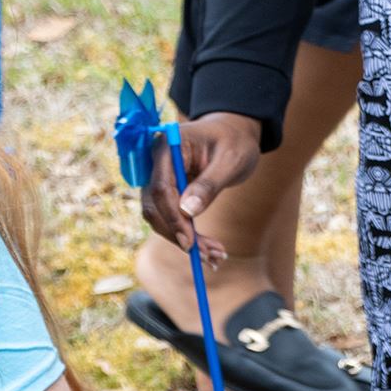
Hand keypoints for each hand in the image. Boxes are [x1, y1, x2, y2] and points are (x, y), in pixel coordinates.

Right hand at [142, 113, 262, 249]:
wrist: (233, 134)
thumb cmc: (234, 141)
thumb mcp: (230, 160)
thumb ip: (209, 184)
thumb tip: (187, 212)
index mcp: (168, 148)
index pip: (160, 188)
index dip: (173, 217)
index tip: (190, 242)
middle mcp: (157, 163)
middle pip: (155, 207)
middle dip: (179, 235)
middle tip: (208, 257)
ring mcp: (160, 178)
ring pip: (161, 217)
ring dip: (183, 240)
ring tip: (215, 257)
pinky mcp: (168, 191)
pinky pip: (171, 217)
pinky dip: (187, 235)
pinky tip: (209, 250)